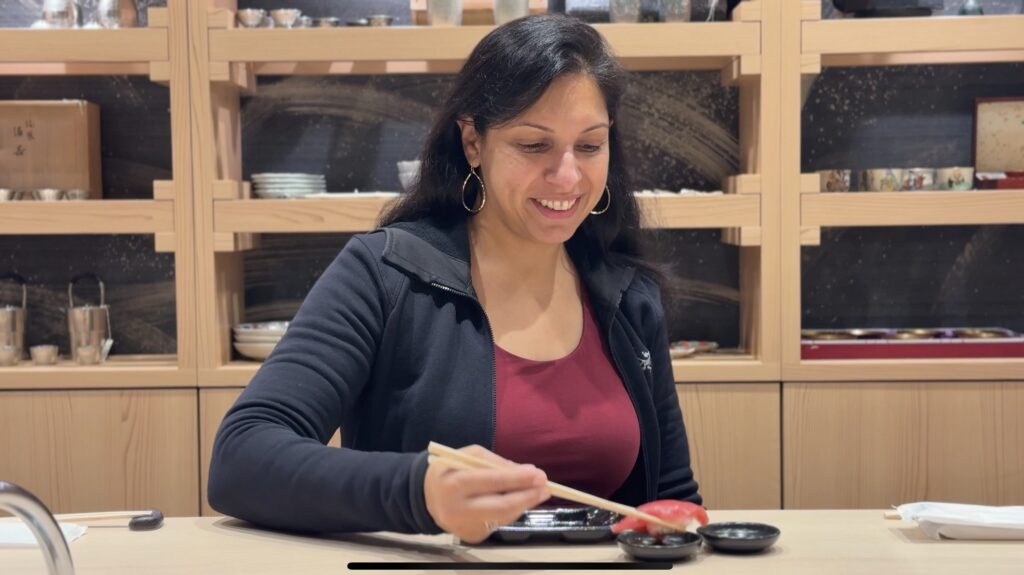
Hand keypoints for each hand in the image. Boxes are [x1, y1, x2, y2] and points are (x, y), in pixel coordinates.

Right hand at [423, 444, 549, 542]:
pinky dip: (511, 511)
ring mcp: (464, 527)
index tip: (537, 473)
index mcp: (452, 484)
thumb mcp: (468, 456)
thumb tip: (528, 472)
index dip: (515, 478)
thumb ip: (495, 463)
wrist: (427, 498)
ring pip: (502, 518)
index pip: (488, 481)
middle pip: (499, 507)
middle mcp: (456, 509)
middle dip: (527, 496)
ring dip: (524, 504)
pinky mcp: (471, 537)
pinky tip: (518, 501)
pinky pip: (497, 522)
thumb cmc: (451, 471)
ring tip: (539, 492)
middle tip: (546, 487)